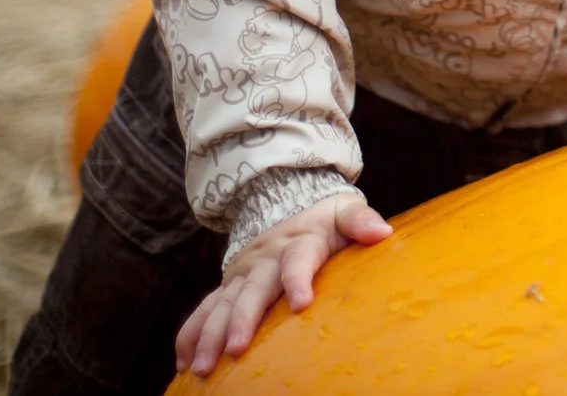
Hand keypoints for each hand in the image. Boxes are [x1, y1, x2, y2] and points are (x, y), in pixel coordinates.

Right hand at [174, 192, 392, 374]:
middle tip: (235, 349)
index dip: (298, 279)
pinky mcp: (228, 285)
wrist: (284, 199)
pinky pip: (204, 309)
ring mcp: (242, 274)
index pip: (298, 260)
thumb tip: (383, 232)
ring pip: (221, 304)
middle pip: (252, 290)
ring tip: (202, 368)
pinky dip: (190, 334)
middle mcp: (265, 259)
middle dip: (241, 320)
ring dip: (209, 335)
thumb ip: (360, 222)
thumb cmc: (324, 219)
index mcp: (298, 243)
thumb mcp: (345, 212)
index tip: (301, 303)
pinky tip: (183, 362)